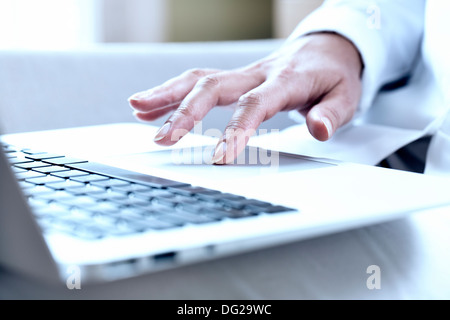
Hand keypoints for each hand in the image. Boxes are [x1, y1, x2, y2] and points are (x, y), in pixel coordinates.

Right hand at [128, 33, 362, 163]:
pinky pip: (199, 80)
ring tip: (137, 109)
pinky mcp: (235, 78)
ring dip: (166, 94)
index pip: (254, 106)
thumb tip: (318, 130)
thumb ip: (331, 113)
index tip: (219, 158)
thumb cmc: (334, 75)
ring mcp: (243, 75)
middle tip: (161, 137)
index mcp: (284, 81)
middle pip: (213, 86)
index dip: (235, 130)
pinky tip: (151, 106)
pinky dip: (172, 92)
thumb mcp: (346, 96)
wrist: (327, 50)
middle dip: (184, 111)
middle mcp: (256, 75)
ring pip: (198, 78)